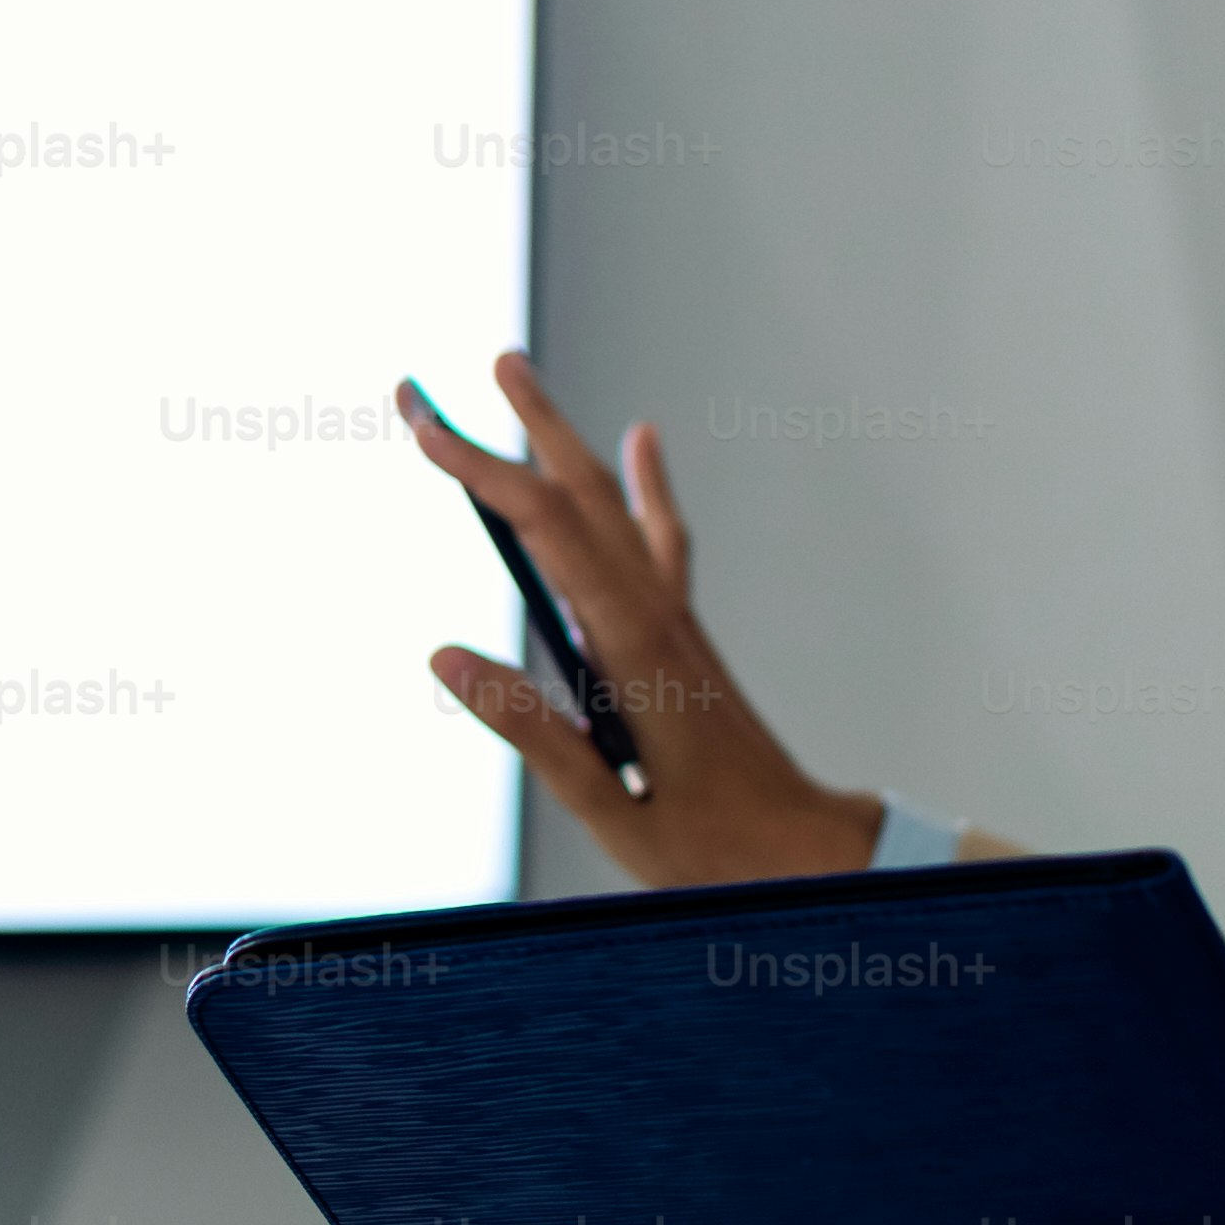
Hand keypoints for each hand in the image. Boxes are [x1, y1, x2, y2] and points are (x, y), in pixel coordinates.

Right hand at [397, 349, 888, 888]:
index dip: (478, 468)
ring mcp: (672, 616)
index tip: (422, 424)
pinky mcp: (682, 631)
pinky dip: (643, 483)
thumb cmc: (707, 843)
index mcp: (630, 645)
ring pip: (610, 502)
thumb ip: (528, 729)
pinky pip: (658, 536)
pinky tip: (641, 440)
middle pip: (572, 492)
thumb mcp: (603, 805)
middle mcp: (654, 611)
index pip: (542, 526)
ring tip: (513, 376)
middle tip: (430, 387)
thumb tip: (445, 658)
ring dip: (557, 436)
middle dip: (502, 428)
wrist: (801, 848)